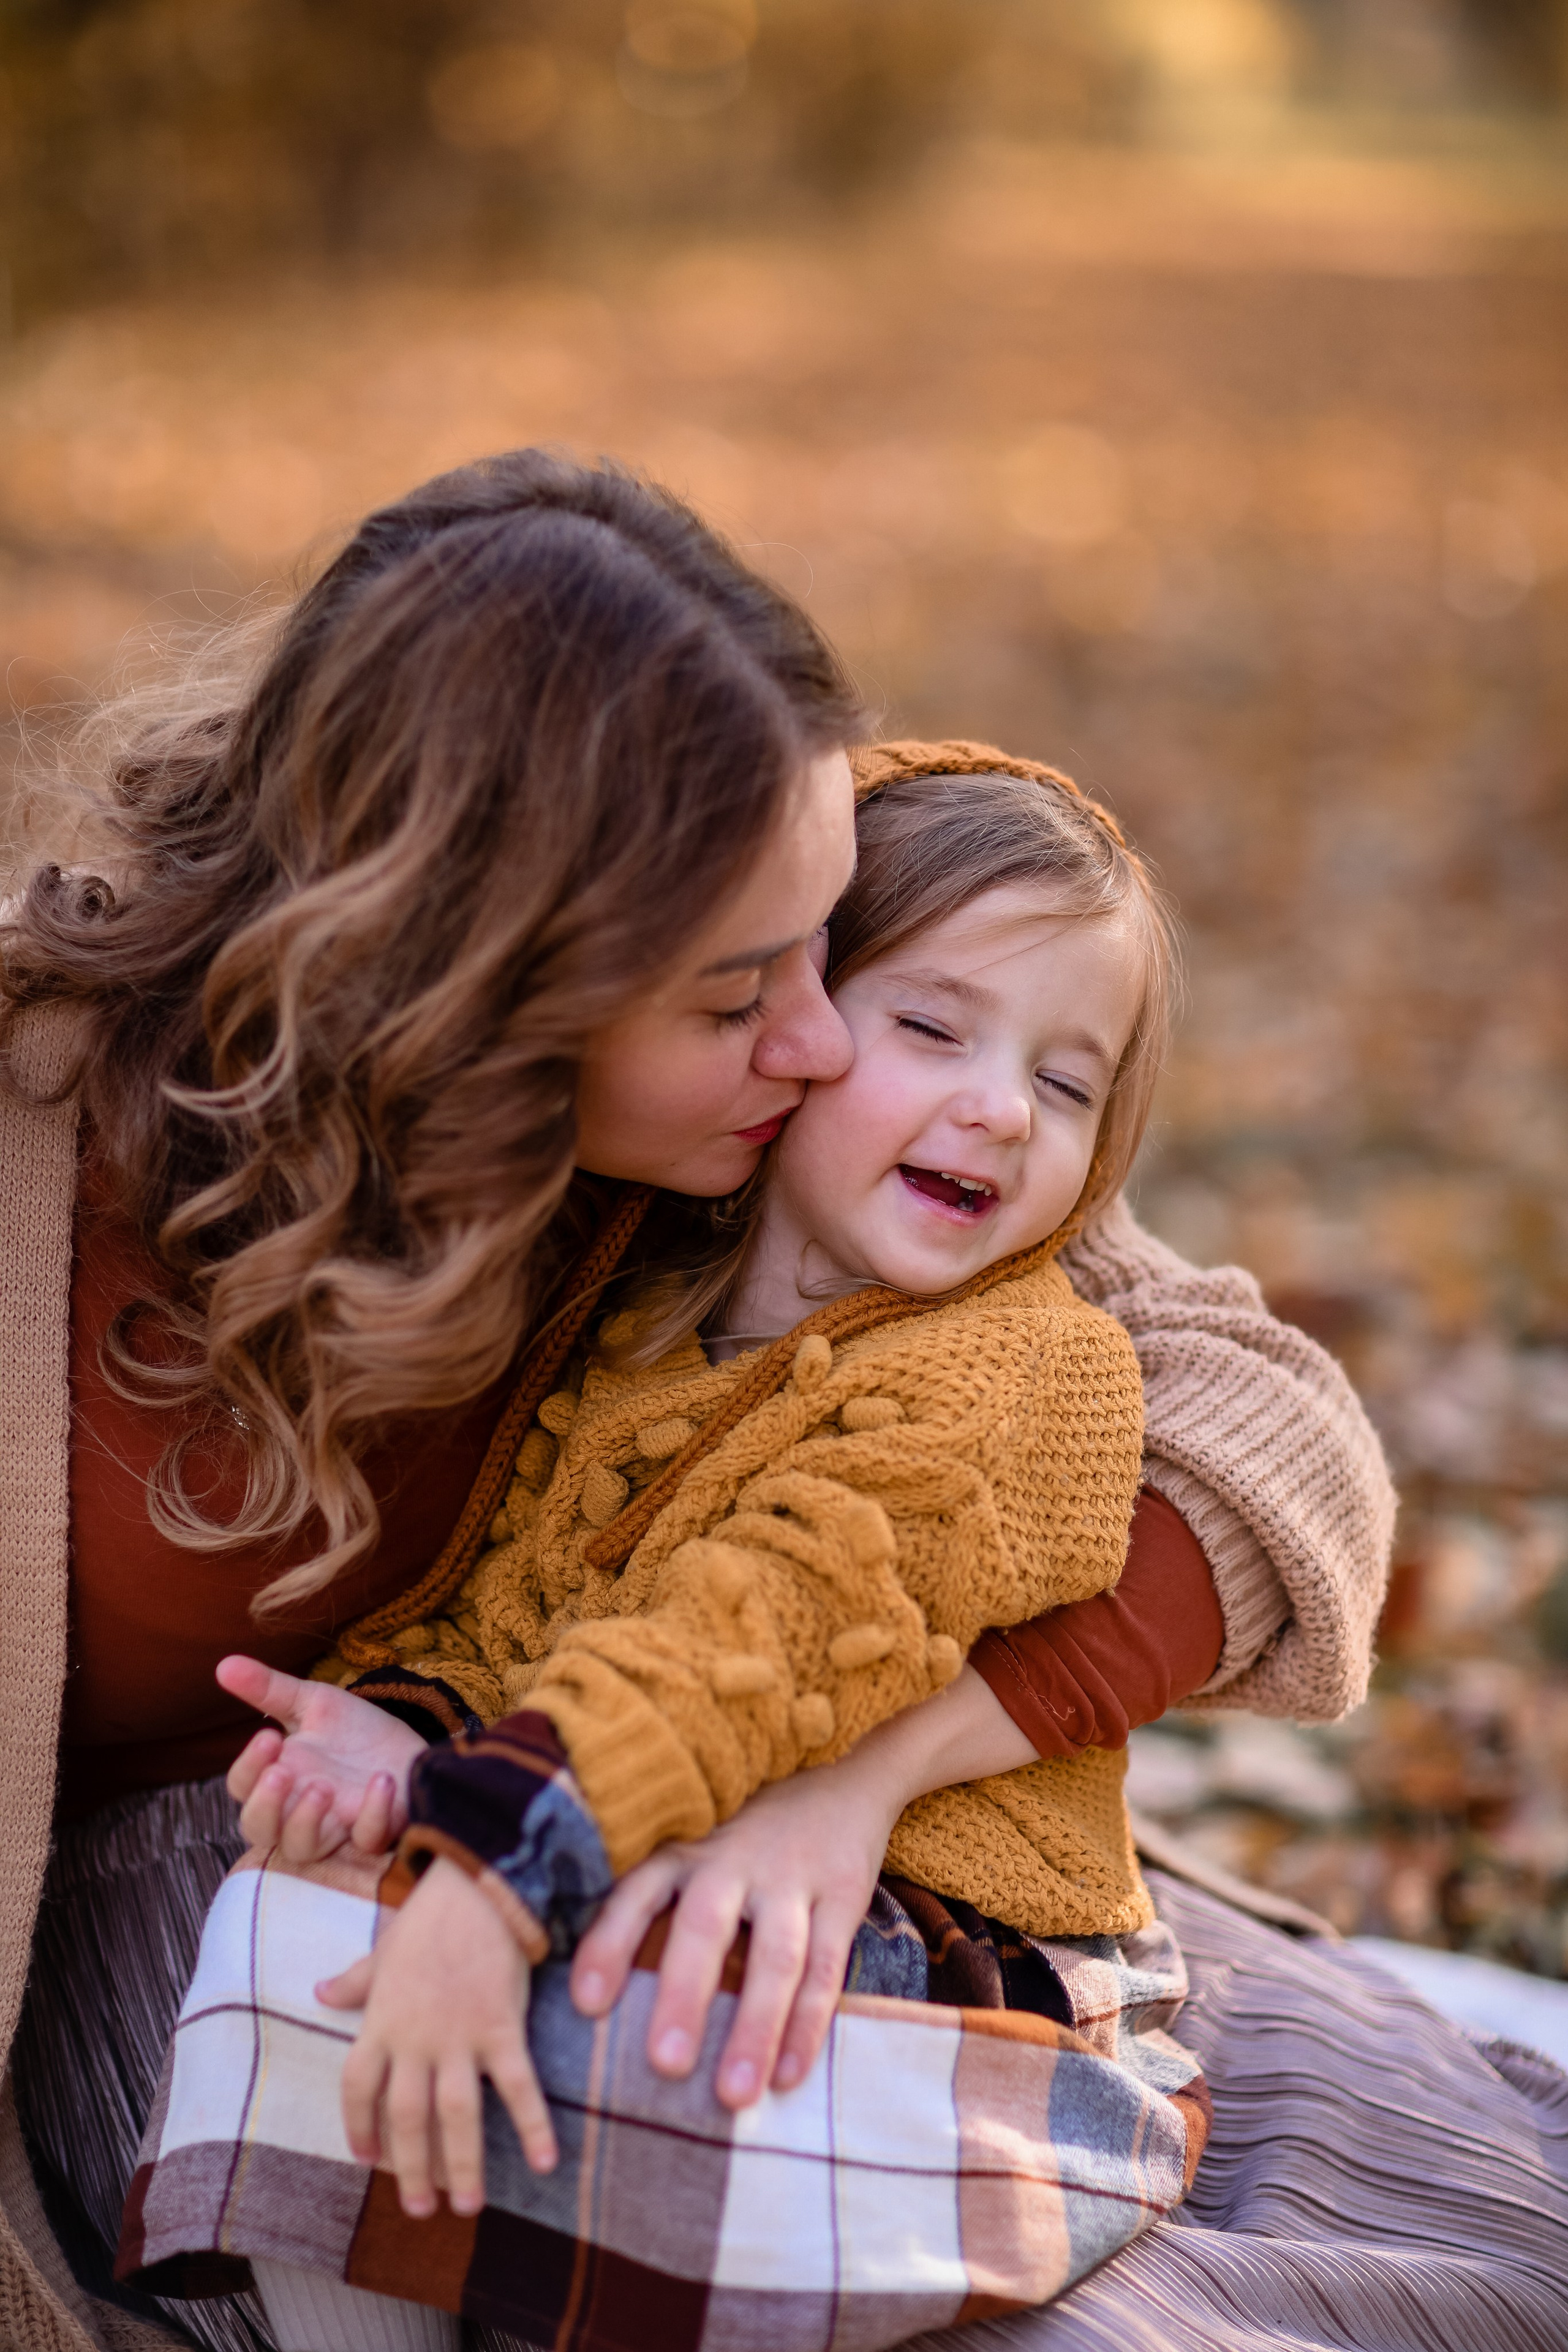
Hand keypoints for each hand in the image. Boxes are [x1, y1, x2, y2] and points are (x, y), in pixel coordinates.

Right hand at [218, 1655, 426, 1863]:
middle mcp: (298, 1811)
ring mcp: (335, 1826)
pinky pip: (367, 1839)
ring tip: (321, 1787)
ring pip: (302, 1849)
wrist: (406, 1745)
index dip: (249, 1767)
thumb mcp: (314, 1703)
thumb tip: (223, 1664)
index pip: (242, 1786)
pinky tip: (381, 1781)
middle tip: (282, 1774)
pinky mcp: (375, 1831)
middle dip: (265, 1805)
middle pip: (259, 1830)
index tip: (269, 1736)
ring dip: (306, 1821)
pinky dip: (373, 1816)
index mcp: (279, 1778)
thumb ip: (270, 1688)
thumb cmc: (352, 1732)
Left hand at [320, 1856, 556, 2215]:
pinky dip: (532, 2125)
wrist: (479, 1883)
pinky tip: (546, 2161)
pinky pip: (517, 2088)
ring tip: (467, 2206)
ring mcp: (458, 2037)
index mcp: (381, 2021)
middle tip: (420, 2209)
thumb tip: (320, 1992)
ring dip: (461, 2166)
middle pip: (406, 2118)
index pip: (358, 2088)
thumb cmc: (432, 1916)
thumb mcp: (384, 1949)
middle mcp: (414, 2039)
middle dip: (411, 2169)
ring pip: (455, 2117)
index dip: (359, 2127)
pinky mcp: (501, 2028)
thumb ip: (355, 1980)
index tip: (366, 2160)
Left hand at [570, 1756, 897, 2110]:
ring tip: (734, 2096)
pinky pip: (826, 1967)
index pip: (637, 1892)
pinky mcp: (842, 1896)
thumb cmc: (743, 1840)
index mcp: (685, 1851)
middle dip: (683, 1996)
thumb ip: (654, 1906)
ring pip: (774, 1957)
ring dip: (754, 2027)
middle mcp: (732, 1860)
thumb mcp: (694, 1848)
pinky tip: (788, 2076)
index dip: (610, 1943)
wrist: (843, 1784)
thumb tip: (588, 1999)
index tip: (586, 2004)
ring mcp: (791, 1879)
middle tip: (664, 2064)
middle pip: (704, 1927)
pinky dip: (807, 2025)